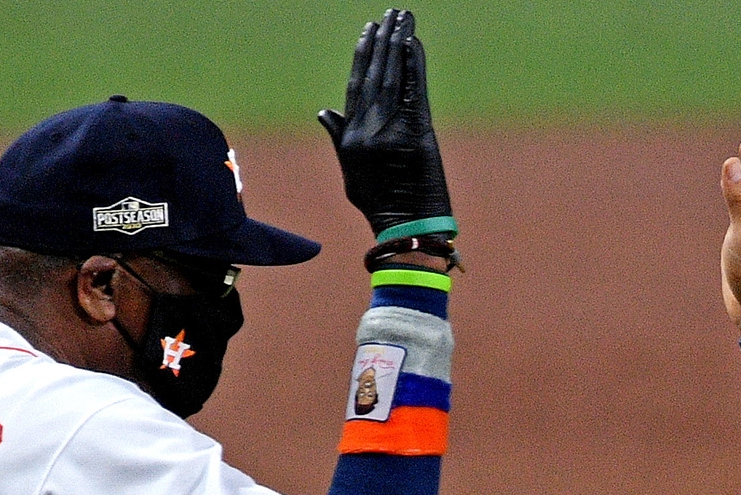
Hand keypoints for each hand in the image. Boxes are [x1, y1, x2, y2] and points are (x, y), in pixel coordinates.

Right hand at [318, 9, 453, 238]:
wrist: (406, 227)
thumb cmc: (381, 205)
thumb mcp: (352, 172)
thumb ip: (339, 138)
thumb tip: (325, 110)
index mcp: (351, 135)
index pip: (355, 85)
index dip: (363, 56)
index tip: (368, 31)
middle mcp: (367, 128)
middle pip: (374, 74)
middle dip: (382, 41)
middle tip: (390, 14)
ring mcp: (390, 130)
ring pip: (392, 76)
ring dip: (398, 45)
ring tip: (403, 19)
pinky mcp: (416, 133)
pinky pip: (413, 90)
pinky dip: (414, 65)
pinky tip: (414, 43)